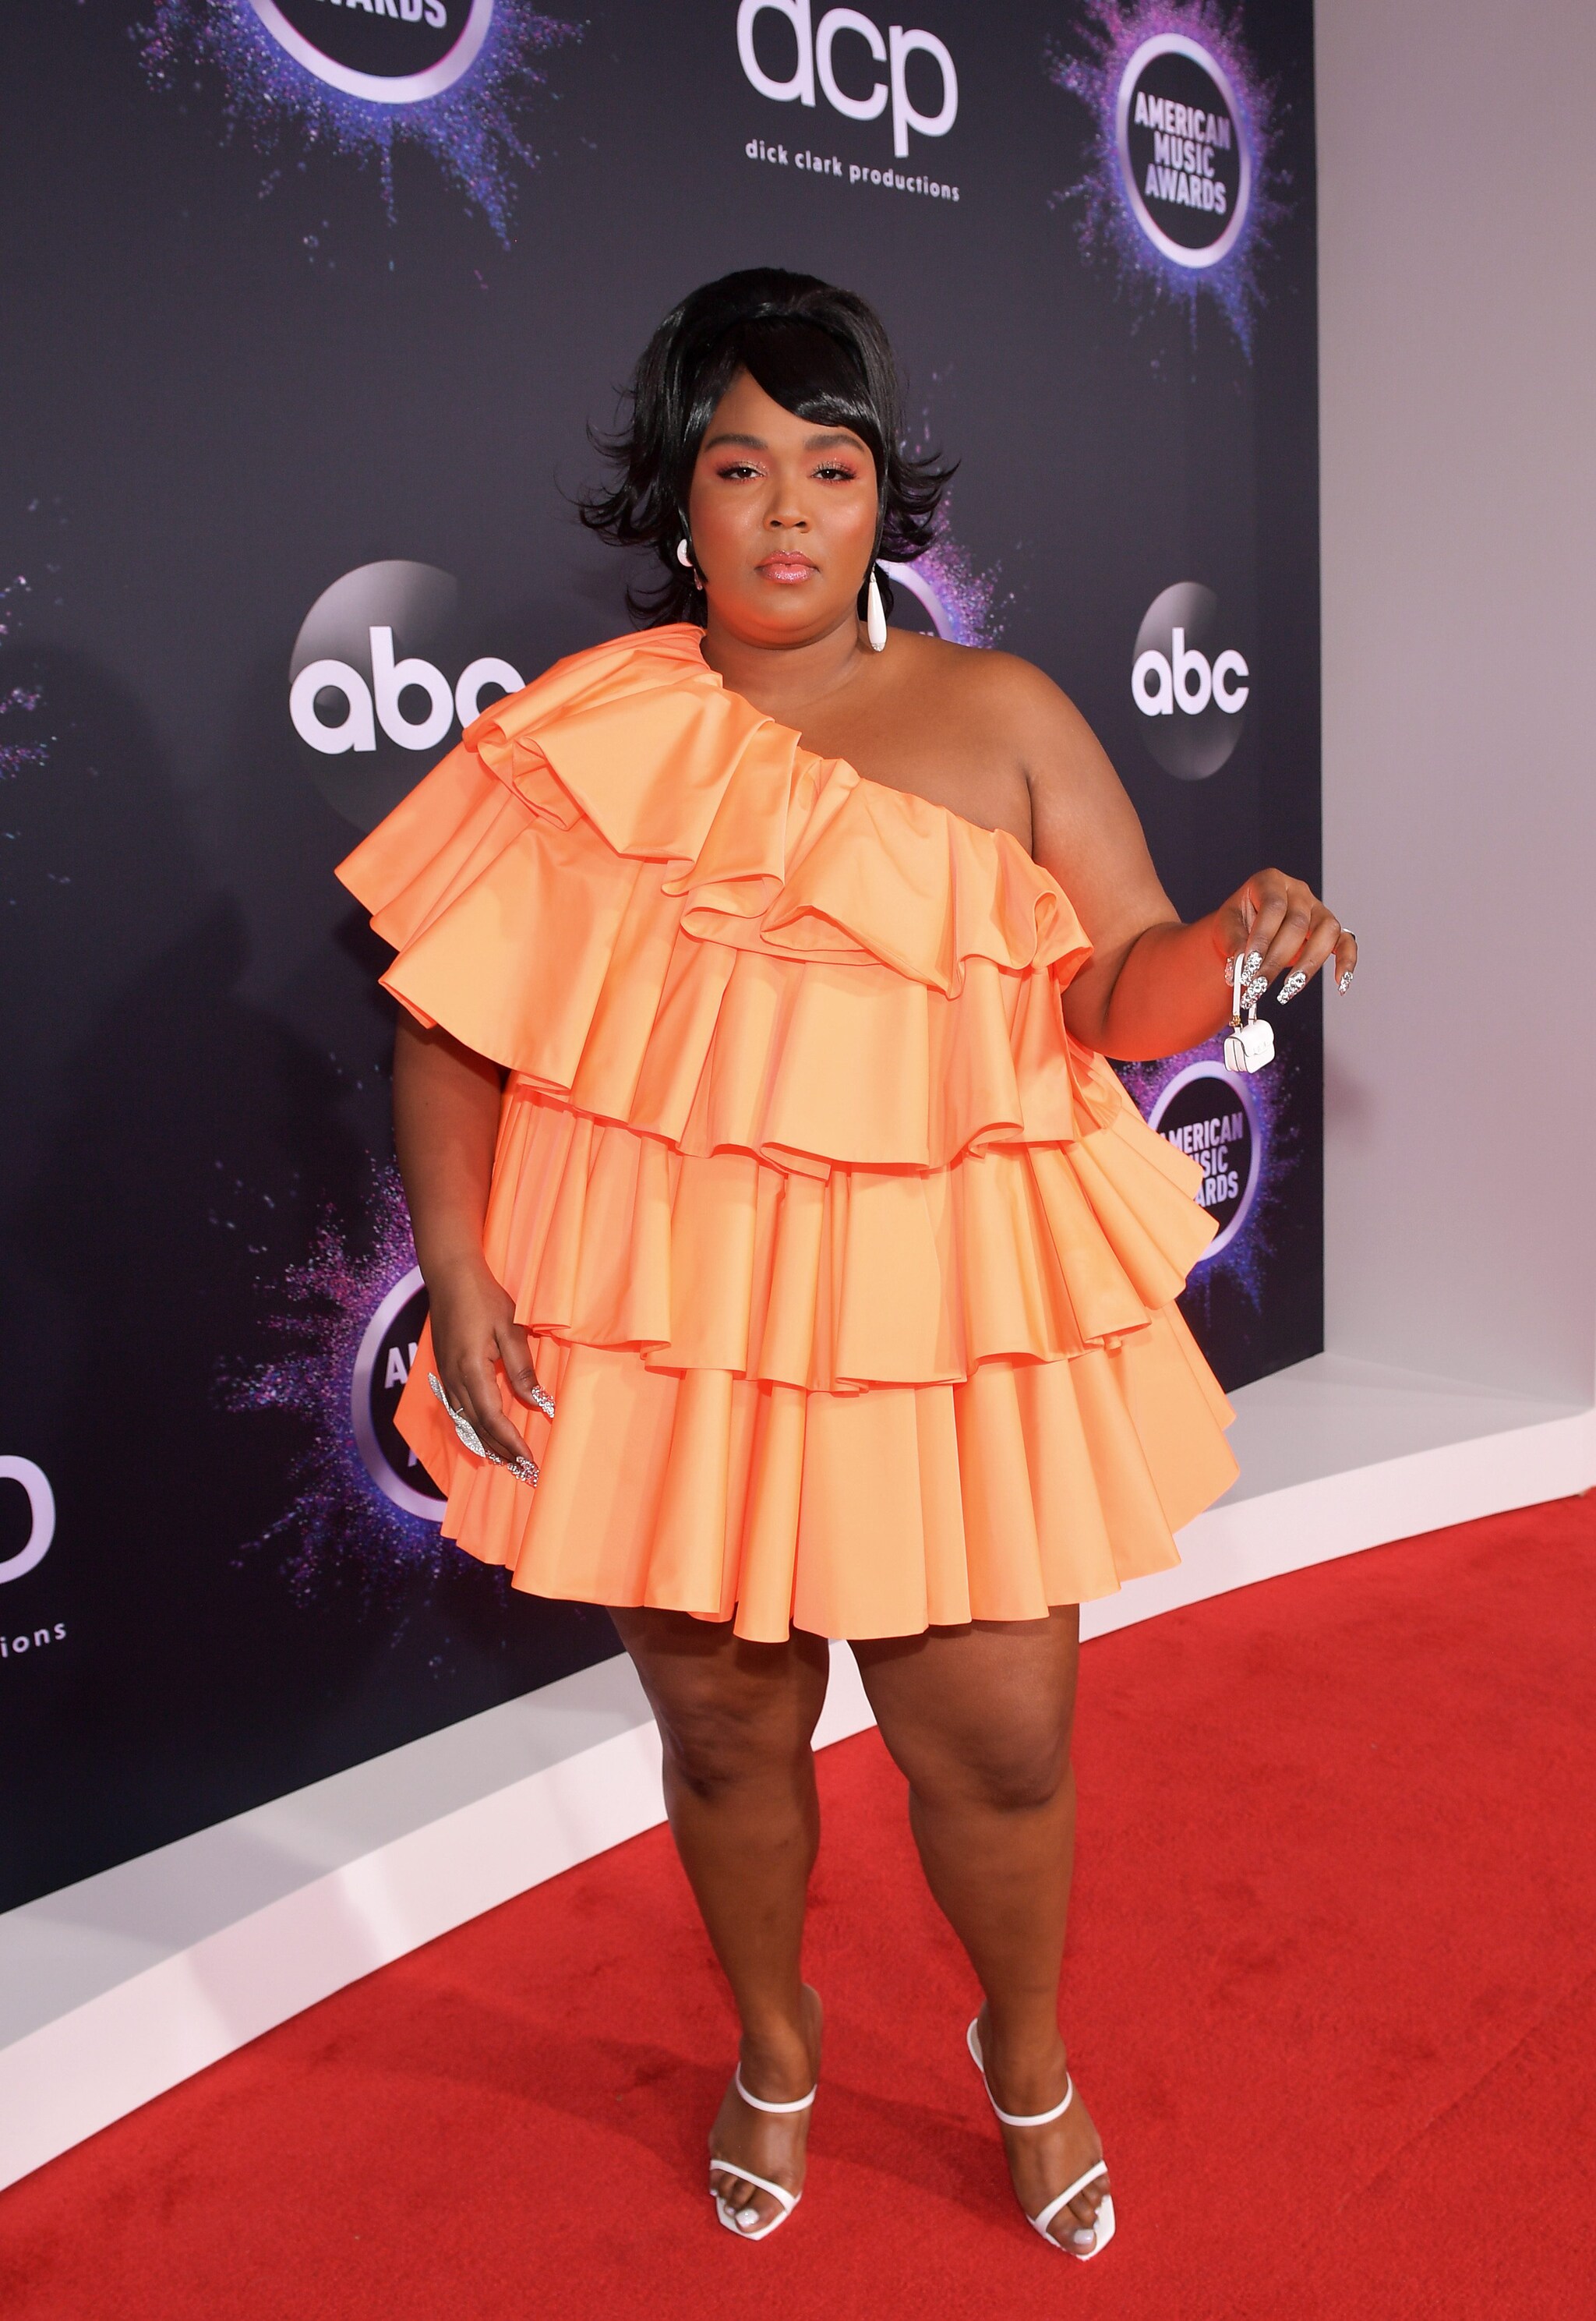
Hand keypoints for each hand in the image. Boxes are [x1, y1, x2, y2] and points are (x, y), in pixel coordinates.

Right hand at [423, 1254, 550, 1469]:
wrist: (449, 1275)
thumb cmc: (483, 1297)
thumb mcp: (510, 1328)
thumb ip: (521, 1367)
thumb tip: (537, 1402)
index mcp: (471, 1370)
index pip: (492, 1418)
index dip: (510, 1441)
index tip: (529, 1458)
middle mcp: (454, 1380)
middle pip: (477, 1427)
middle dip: (500, 1451)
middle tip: (524, 1471)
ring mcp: (445, 1377)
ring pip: (464, 1422)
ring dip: (486, 1444)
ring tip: (506, 1461)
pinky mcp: (444, 1371)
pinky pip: (457, 1410)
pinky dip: (472, 1428)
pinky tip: (482, 1436)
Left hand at [1215, 869, 1356, 1003]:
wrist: (1245, 928)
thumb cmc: (1238, 922)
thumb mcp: (1225, 925)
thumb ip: (1234, 941)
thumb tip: (1244, 962)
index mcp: (1271, 881)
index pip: (1273, 907)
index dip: (1263, 937)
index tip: (1250, 965)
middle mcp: (1298, 891)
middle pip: (1297, 924)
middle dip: (1276, 960)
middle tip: (1259, 986)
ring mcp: (1317, 909)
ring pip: (1326, 932)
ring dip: (1308, 965)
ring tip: (1288, 989)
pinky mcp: (1330, 929)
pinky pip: (1346, 942)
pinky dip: (1346, 962)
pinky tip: (1340, 982)